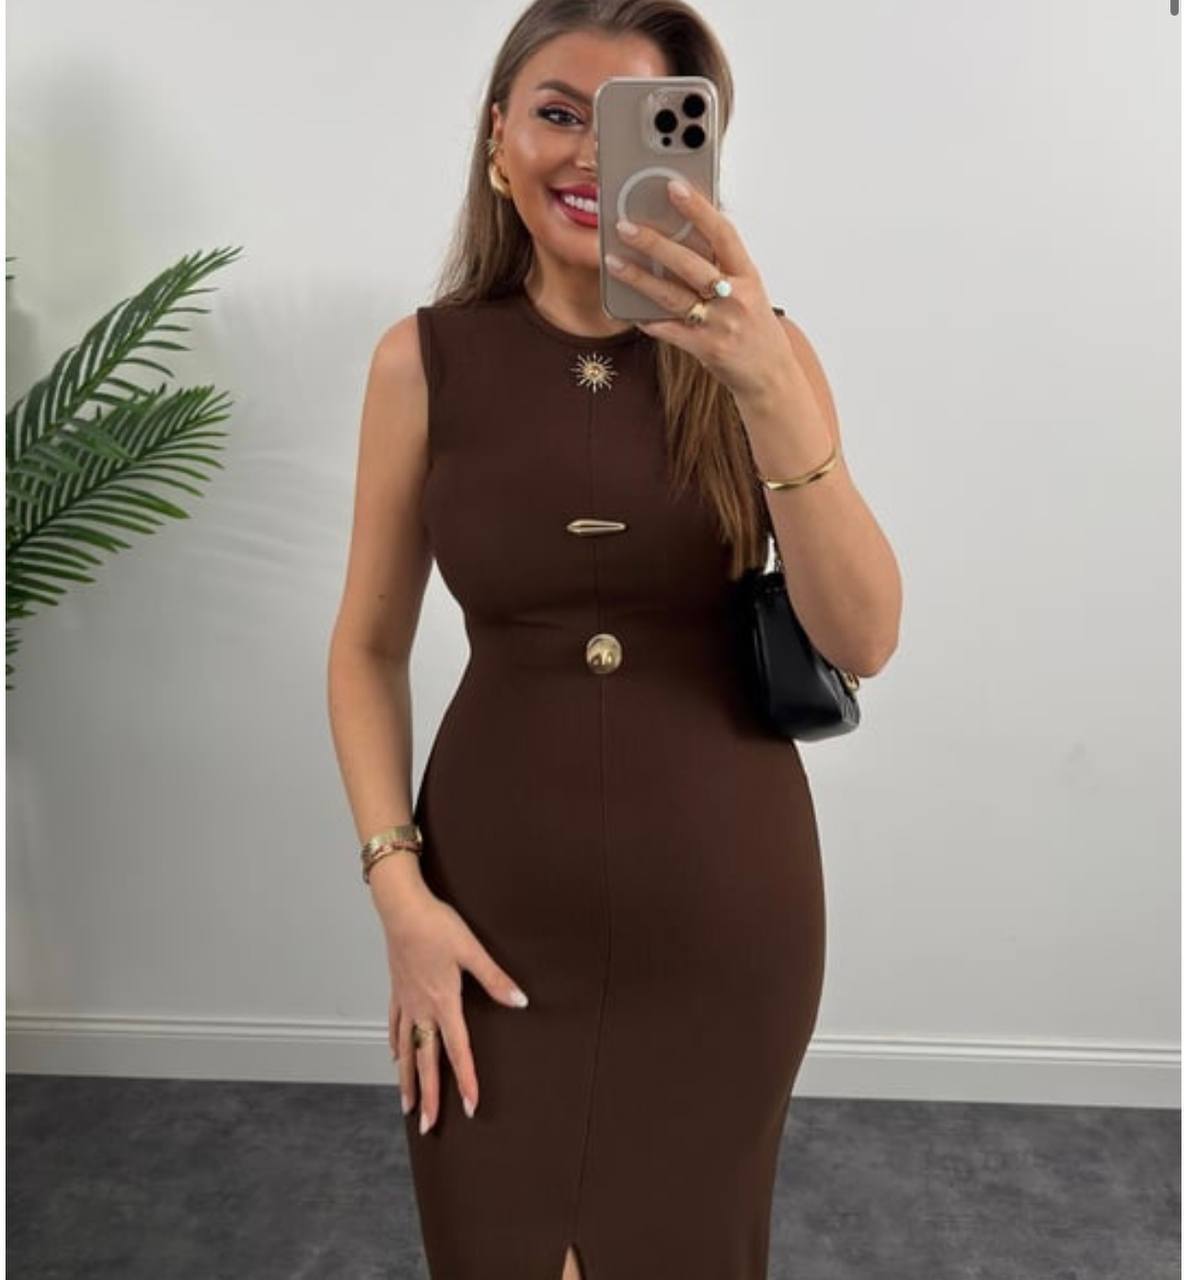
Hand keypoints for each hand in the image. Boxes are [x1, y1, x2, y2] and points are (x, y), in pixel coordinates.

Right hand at [385, 888, 529, 1133]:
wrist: (402, 907)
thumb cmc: (437, 926)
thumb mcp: (472, 951)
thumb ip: (495, 980)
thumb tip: (521, 1002)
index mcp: (443, 1002)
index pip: (457, 1050)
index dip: (465, 1080)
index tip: (469, 1107)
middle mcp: (421, 1008)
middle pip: (425, 1060)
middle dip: (429, 1095)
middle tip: (428, 1127)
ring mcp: (405, 1000)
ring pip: (405, 1049)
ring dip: (407, 1079)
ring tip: (407, 1106)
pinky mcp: (396, 989)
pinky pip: (394, 1025)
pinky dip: (395, 1044)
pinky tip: (394, 1055)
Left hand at [604, 178, 794, 402]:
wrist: (771, 374)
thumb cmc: (755, 325)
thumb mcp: (749, 289)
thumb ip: (722, 264)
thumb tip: (686, 232)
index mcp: (748, 275)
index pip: (723, 233)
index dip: (698, 208)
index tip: (674, 186)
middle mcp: (736, 297)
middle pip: (690, 264)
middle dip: (654, 243)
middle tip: (625, 225)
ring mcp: (721, 324)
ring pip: (672, 296)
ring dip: (639, 278)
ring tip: (613, 261)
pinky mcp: (706, 349)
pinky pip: (669, 331)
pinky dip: (647, 319)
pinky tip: (627, 309)